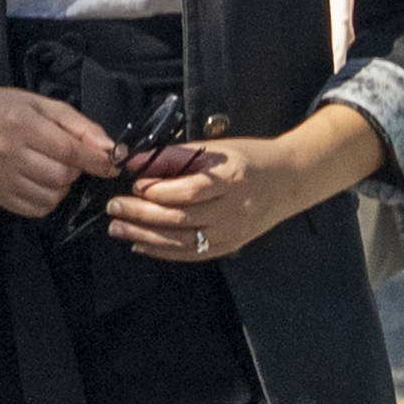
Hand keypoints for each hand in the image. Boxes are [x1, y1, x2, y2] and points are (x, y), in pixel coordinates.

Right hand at [0, 82, 117, 220]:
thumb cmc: (9, 110)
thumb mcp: (46, 106)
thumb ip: (81, 126)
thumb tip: (110, 149)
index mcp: (20, 124)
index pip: (68, 150)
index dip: (96, 160)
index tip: (111, 163)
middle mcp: (7, 153)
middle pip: (61, 176)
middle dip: (75, 169)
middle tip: (69, 158)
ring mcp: (0, 178)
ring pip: (52, 196)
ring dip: (62, 186)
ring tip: (52, 168)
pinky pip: (37, 209)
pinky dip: (48, 198)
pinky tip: (41, 181)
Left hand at [104, 139, 302, 261]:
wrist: (288, 180)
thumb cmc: (250, 160)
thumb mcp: (216, 149)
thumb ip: (175, 156)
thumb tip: (135, 161)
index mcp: (232, 178)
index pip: (192, 191)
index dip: (160, 191)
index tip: (135, 185)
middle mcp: (233, 209)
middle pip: (181, 218)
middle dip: (142, 215)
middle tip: (115, 209)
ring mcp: (232, 232)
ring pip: (182, 241)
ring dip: (145, 236)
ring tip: (118, 228)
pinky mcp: (229, 246)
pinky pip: (191, 253)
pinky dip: (163, 251)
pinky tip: (141, 244)